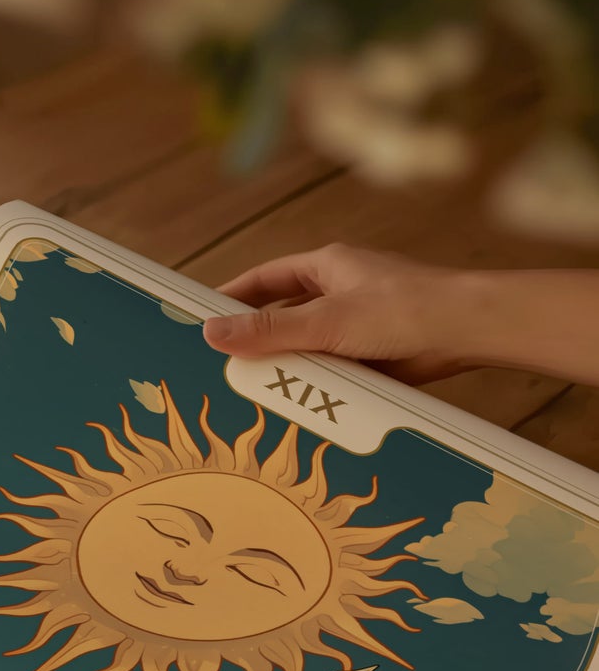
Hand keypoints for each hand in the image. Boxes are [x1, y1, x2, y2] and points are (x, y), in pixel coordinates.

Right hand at [203, 243, 473, 382]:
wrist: (467, 332)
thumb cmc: (404, 309)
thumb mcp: (325, 320)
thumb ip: (268, 330)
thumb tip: (212, 333)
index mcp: (328, 267)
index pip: (266, 279)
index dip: (233, 297)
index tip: (203, 317)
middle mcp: (340, 291)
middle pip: (283, 315)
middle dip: (256, 339)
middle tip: (222, 364)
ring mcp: (356, 324)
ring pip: (306, 346)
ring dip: (287, 367)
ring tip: (254, 392)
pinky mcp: (372, 354)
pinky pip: (331, 370)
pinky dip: (314, 385)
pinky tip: (298, 404)